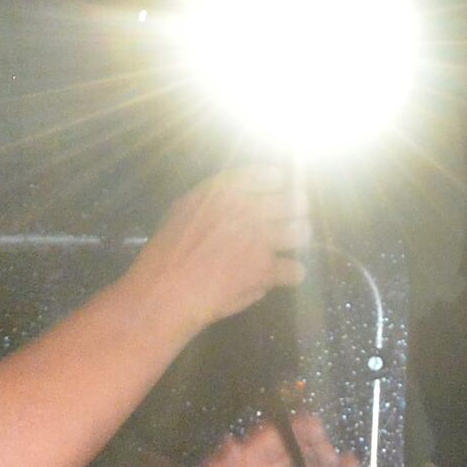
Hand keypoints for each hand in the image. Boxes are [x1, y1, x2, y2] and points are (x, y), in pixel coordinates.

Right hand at [130, 165, 305, 331]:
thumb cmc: (167, 252)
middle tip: (287, 224)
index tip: (280, 194)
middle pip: (295, 202)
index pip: (273, 176)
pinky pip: (296, 270)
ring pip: (302, 232)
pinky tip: (280, 278)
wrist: (164, 291)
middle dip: (294, 214)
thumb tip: (245, 200)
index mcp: (225, 190)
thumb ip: (217, 200)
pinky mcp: (264, 269)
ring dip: (295, 242)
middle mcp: (247, 208)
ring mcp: (259, 238)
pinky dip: (290, 276)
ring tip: (285, 250)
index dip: (281, 186)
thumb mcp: (187, 210)